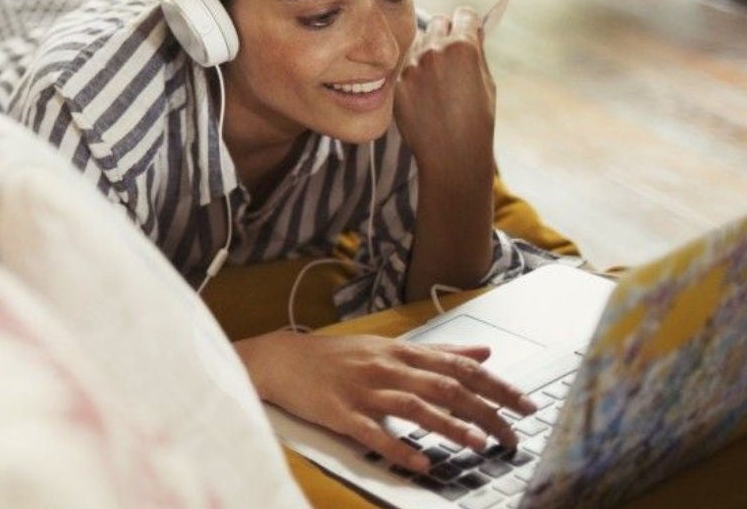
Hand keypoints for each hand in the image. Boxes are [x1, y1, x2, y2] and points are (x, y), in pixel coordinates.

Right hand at [237, 332, 535, 472]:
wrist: (282, 359)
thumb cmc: (337, 356)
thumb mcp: (389, 347)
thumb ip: (438, 351)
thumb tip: (483, 351)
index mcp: (401, 352)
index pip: (459, 367)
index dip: (496, 386)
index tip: (525, 406)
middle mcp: (387, 368)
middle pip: (445, 388)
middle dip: (485, 412)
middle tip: (511, 436)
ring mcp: (363, 391)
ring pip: (415, 407)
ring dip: (450, 427)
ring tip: (477, 446)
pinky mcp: (340, 413)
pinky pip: (373, 433)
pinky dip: (398, 448)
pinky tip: (420, 462)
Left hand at [393, 6, 495, 177]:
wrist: (452, 154)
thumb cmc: (477, 120)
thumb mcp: (487, 82)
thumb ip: (476, 53)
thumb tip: (472, 32)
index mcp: (463, 46)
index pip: (464, 14)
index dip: (469, 23)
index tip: (468, 30)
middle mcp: (434, 50)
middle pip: (438, 22)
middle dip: (446, 33)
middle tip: (452, 53)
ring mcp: (412, 66)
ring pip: (419, 44)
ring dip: (428, 52)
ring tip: (438, 79)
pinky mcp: (397, 83)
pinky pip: (406, 67)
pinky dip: (414, 75)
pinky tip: (424, 95)